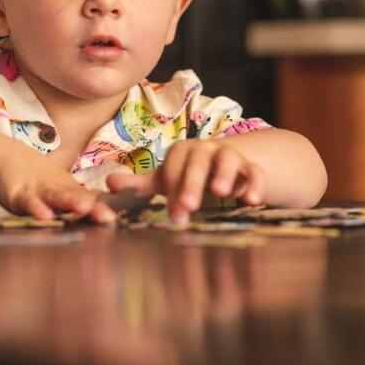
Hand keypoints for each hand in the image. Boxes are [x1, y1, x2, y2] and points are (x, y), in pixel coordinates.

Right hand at [0, 142, 116, 222]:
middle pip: (78, 197)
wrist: (4, 158)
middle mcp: (58, 189)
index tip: (124, 218)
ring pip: (56, 196)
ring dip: (70, 201)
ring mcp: (38, 191)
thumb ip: (79, 199)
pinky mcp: (18, 194)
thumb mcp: (59, 189)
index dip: (107, 208)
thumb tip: (106, 210)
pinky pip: (28, 202)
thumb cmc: (35, 178)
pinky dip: (36, 209)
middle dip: (95, 207)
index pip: (92, 199)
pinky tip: (45, 216)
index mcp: (70, 189)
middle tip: (110, 217)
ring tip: (84, 207)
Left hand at [106, 140, 264, 223]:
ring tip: (220, 193)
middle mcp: (205, 150)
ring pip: (228, 159)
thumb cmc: (189, 175)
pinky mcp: (250, 167)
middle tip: (188, 207)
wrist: (226, 166)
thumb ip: (140, 185)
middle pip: (198, 161)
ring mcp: (229, 156)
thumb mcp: (166, 180)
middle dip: (193, 183)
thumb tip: (108, 184)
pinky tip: (252, 201)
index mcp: (182, 153)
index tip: (174, 214)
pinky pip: (254, 171)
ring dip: (224, 175)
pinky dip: (255, 184)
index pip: (174, 166)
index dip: (172, 187)